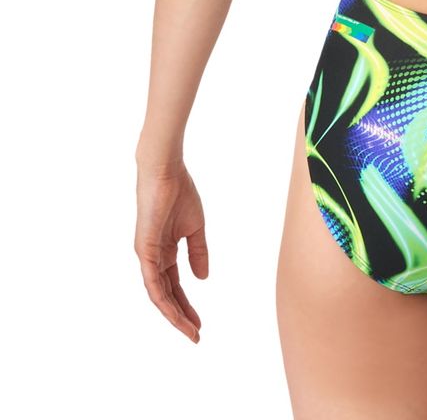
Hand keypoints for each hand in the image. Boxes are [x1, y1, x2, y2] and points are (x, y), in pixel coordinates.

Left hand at [134, 159, 208, 342]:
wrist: (166, 172)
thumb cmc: (180, 193)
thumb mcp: (196, 228)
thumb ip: (198, 252)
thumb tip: (203, 278)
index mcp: (165, 251)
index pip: (175, 285)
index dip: (187, 305)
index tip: (200, 323)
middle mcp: (153, 257)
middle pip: (167, 295)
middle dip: (181, 316)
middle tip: (196, 335)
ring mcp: (147, 255)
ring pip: (159, 294)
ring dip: (173, 315)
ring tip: (189, 330)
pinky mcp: (144, 250)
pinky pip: (153, 282)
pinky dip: (163, 300)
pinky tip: (174, 313)